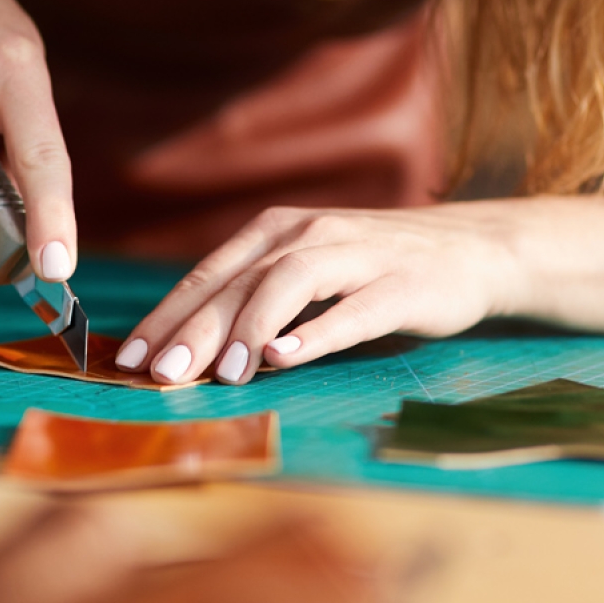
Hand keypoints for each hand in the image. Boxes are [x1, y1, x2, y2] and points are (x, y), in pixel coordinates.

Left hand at [116, 205, 523, 384]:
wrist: (473, 248)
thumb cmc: (374, 268)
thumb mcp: (306, 269)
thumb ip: (254, 295)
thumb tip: (184, 345)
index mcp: (276, 230)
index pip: (208, 274)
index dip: (166, 315)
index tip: (129, 358)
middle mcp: (309, 233)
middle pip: (240, 280)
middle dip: (195, 328)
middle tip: (160, 372)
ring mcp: (358, 254)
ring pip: (289, 283)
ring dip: (251, 327)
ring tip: (223, 372)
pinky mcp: (402, 284)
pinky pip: (352, 309)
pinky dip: (316, 332)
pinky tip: (285, 356)